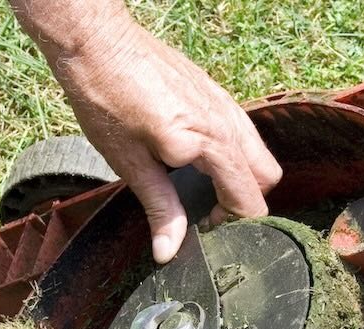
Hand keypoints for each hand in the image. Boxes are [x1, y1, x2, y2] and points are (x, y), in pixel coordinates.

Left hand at [49, 18, 282, 262]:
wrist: (97, 42)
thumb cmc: (106, 98)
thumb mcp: (129, 163)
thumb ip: (160, 208)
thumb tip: (169, 251)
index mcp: (209, 143)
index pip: (249, 199)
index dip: (233, 225)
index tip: (205, 231)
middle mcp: (227, 122)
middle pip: (266, 177)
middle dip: (246, 202)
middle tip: (209, 214)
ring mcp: (225, 103)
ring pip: (259, 152)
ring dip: (242, 177)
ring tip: (204, 188)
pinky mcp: (215, 92)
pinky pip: (242, 131)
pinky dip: (234, 153)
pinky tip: (198, 157)